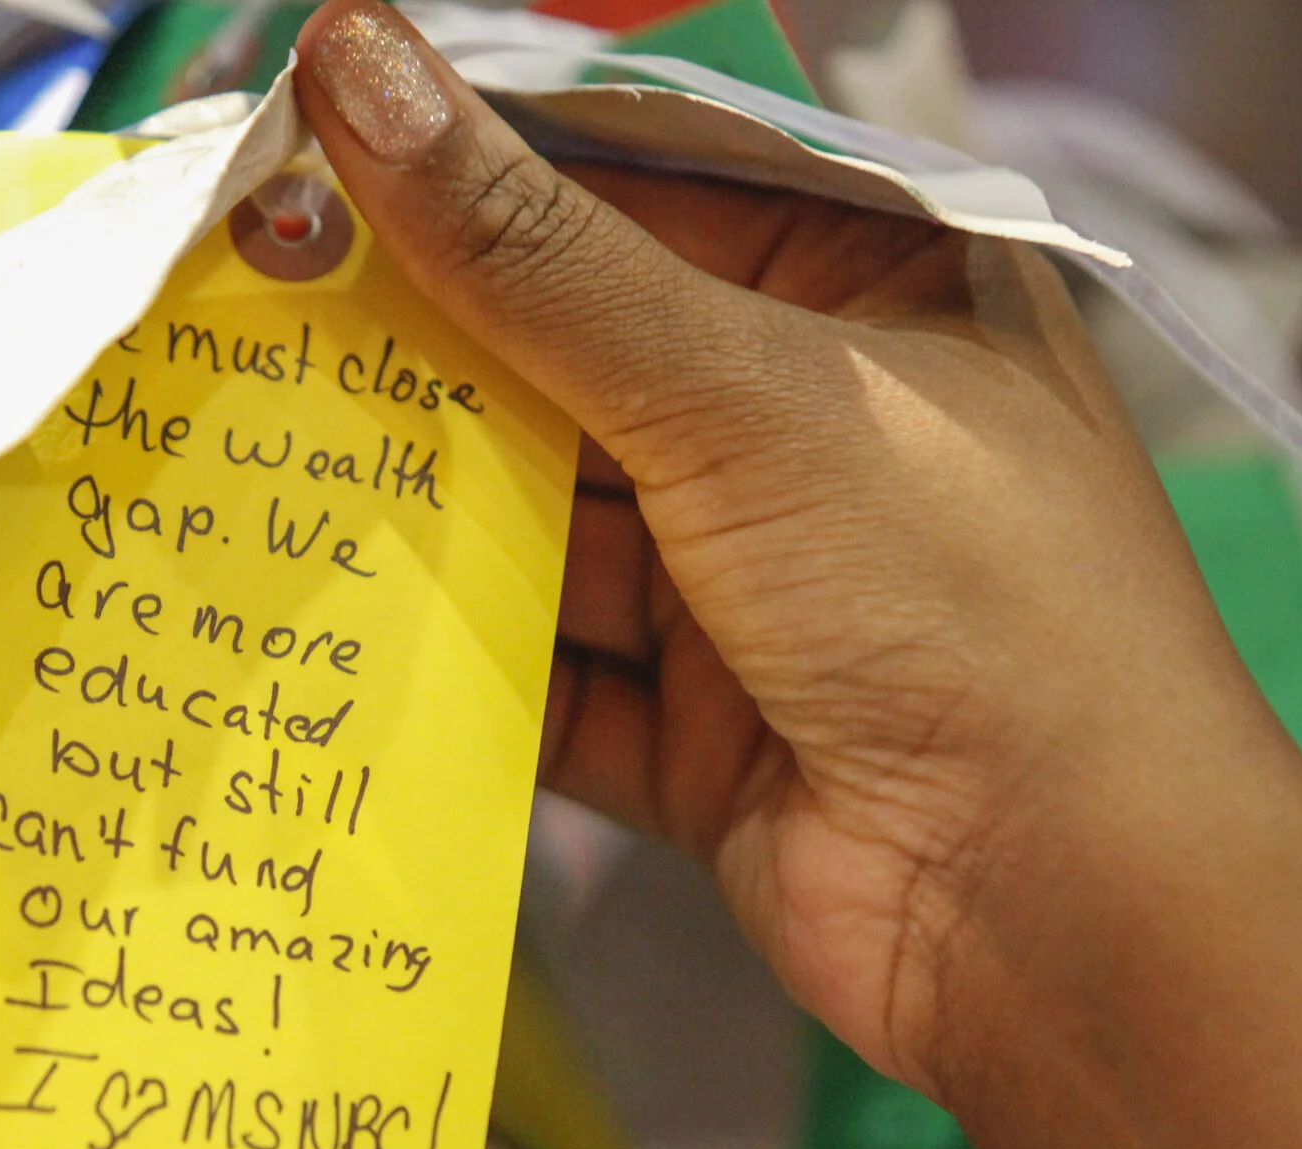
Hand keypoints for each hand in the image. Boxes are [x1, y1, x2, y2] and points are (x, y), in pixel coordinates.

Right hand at [298, 0, 1301, 1100]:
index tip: (302, 151)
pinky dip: (454, 659)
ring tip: (251, 461)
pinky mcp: (689, 726)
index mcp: (862, 286)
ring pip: (538, 518)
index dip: (471, 158)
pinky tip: (330, 628)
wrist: (1061, 912)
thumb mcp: (747, 392)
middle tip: (241, 311)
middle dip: (418, 345)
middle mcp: (800, 423)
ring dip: (419, 506)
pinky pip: (540, 671)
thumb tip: (364, 71)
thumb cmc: (969, 602)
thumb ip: (539, 256)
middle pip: (565, 351)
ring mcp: (742, 582)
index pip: (636, 178)